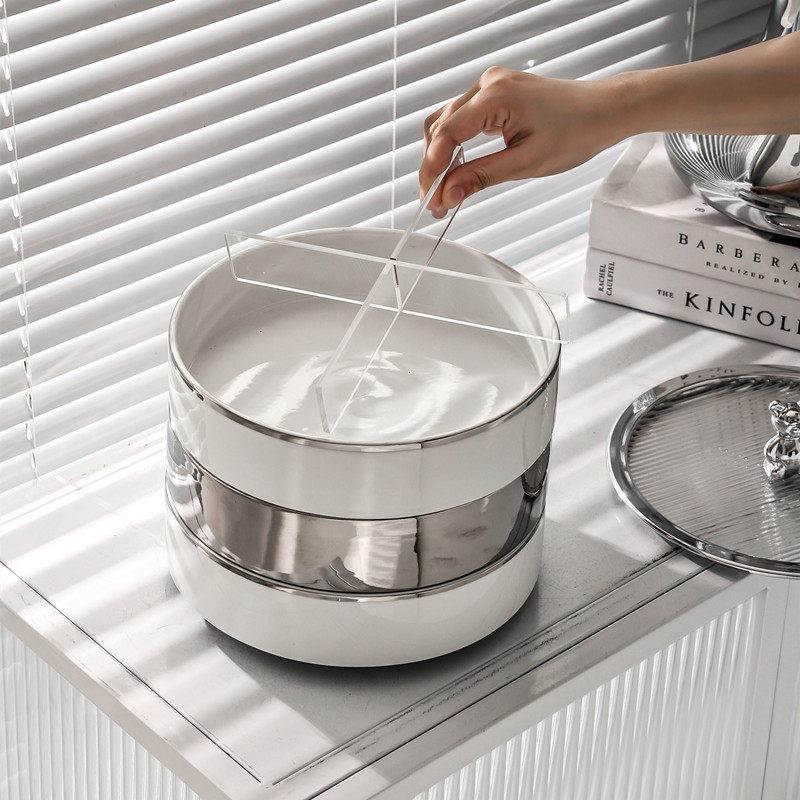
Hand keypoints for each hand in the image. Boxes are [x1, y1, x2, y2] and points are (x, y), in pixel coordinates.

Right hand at [419, 67, 624, 216]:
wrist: (602, 111)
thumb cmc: (576, 130)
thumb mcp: (526, 162)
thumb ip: (481, 176)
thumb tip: (449, 193)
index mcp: (496, 96)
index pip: (445, 135)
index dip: (432, 171)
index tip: (431, 199)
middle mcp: (488, 84)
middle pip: (439, 127)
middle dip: (433, 167)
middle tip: (437, 201)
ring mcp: (489, 86)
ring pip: (445, 122)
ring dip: (440, 156)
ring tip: (445, 189)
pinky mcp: (494, 94)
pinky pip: (462, 118)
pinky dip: (454, 144)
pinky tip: (457, 167)